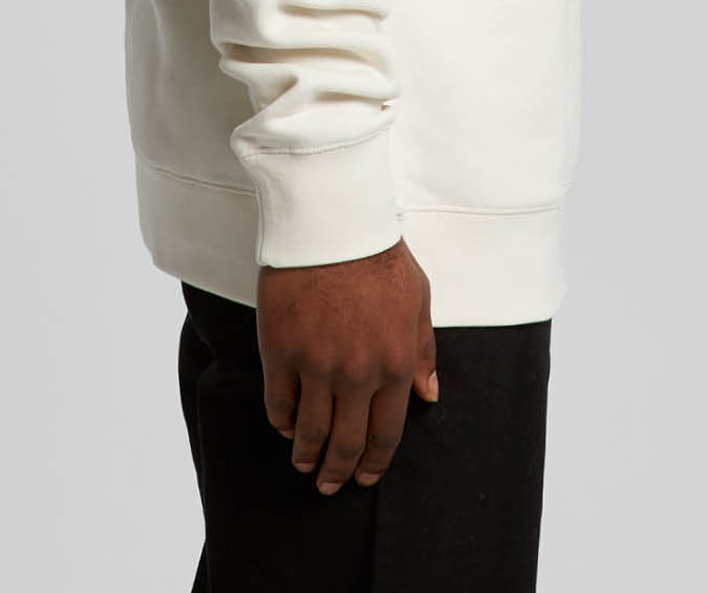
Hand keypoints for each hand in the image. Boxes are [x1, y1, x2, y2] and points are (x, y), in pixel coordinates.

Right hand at [256, 235, 438, 493]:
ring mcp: (316, 366)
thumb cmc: (378, 255)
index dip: (374, 462)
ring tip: (303, 463)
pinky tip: (285, 426)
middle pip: (346, 442)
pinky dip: (282, 422)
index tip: (364, 476)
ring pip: (310, 431)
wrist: (331, 222)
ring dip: (307, 455)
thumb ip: (422, 352)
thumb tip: (428, 395)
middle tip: (329, 485)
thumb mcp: (418, 300)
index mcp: (394, 364)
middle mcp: (357, 374)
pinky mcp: (281, 352)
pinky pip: (278, 403)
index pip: (385, 433)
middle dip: (338, 471)